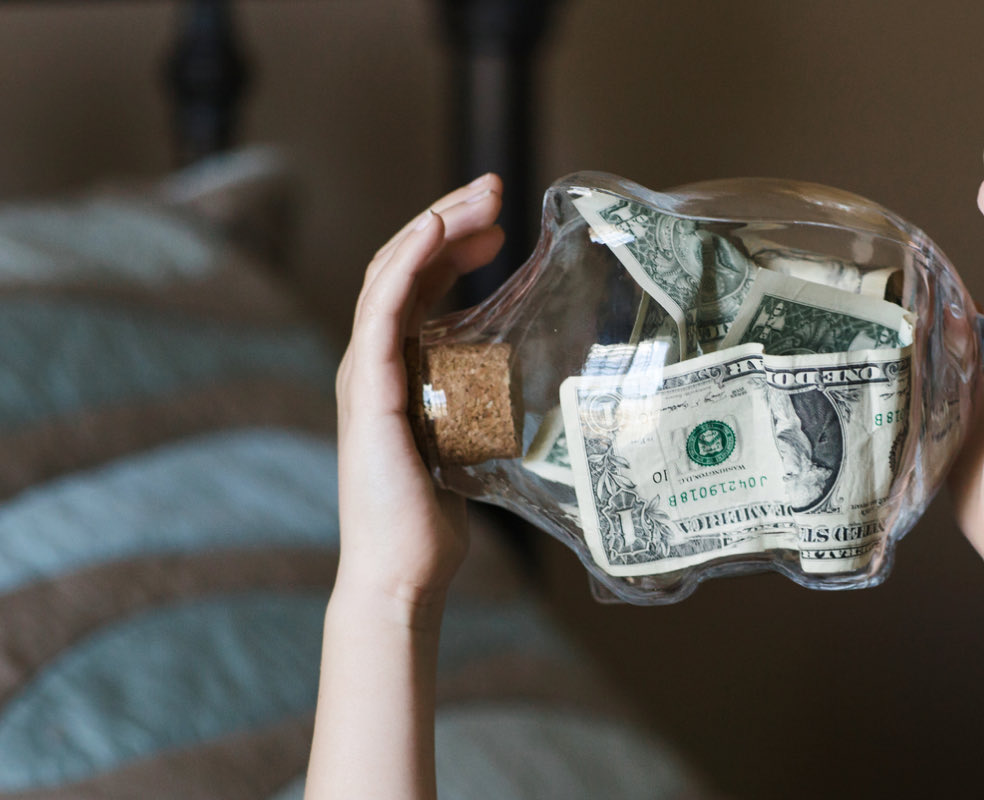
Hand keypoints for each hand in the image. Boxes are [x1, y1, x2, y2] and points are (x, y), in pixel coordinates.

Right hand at [334, 174, 505, 620]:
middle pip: (403, 266)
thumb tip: (535, 396)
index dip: (451, 246)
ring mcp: (366, 374)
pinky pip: (382, 312)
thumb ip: (482, 410)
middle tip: (494, 188)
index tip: (499, 226)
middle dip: (447, 220)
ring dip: (433, 226)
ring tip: (479, 198)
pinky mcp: (370, 391)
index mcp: (397, 370)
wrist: (404, 572)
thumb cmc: (434, 521)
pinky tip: (434, 232)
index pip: (416, 287)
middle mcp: (374, 363)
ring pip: (389, 275)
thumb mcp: (468, 444)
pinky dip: (406, 265)